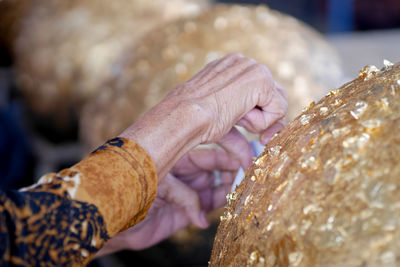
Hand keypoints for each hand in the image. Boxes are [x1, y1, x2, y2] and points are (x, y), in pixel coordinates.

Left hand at [96, 148, 240, 255]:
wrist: (114, 220)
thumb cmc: (130, 193)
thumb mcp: (159, 188)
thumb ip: (184, 200)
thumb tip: (203, 218)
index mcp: (180, 155)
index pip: (213, 149)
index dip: (233, 151)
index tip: (249, 157)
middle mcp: (188, 171)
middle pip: (220, 166)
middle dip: (237, 169)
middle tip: (252, 173)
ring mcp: (189, 190)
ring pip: (218, 186)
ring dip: (231, 187)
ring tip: (243, 190)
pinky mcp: (188, 211)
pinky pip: (209, 207)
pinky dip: (217, 209)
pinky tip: (224, 209)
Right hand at [166, 53, 286, 144]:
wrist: (186, 115)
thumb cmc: (194, 121)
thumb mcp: (222, 126)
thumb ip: (237, 136)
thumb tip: (247, 159)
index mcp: (230, 69)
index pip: (260, 91)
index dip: (263, 116)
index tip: (260, 137)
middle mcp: (243, 64)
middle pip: (275, 94)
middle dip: (270, 121)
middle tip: (262, 140)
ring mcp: (252, 68)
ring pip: (276, 102)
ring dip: (260, 121)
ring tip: (237, 121)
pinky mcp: (261, 78)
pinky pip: (277, 108)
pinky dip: (262, 122)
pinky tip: (240, 117)